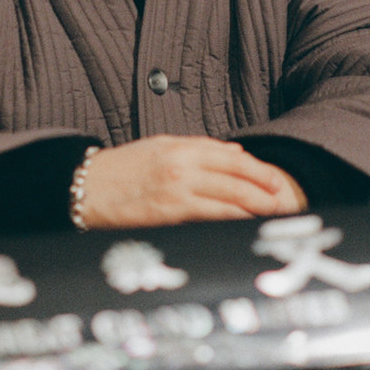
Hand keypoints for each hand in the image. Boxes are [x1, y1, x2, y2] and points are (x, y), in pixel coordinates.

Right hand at [75, 135, 304, 228]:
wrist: (85, 188)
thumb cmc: (122, 169)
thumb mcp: (160, 147)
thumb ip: (199, 149)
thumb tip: (235, 153)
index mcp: (181, 146)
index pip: (230, 155)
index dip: (257, 168)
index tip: (275, 180)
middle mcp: (182, 165)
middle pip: (235, 175)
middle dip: (264, 188)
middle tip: (283, 199)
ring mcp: (177, 189)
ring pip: (228, 196)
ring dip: (255, 206)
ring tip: (273, 214)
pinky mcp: (169, 212)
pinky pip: (210, 215)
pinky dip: (232, 219)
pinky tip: (246, 224)